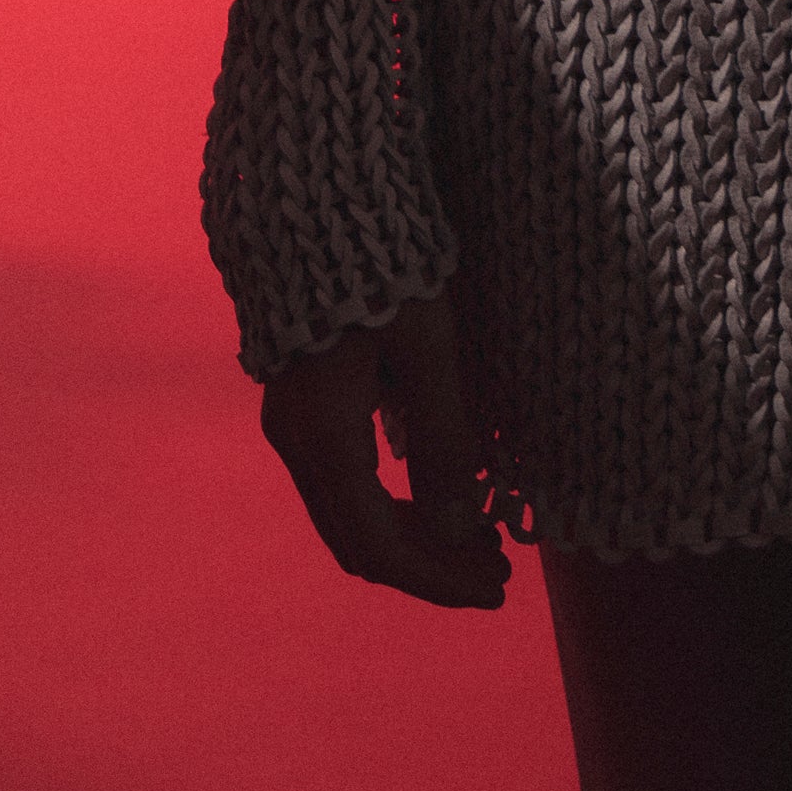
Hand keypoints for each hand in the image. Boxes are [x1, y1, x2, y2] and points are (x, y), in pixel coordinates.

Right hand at [260, 292, 508, 607]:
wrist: (322, 201)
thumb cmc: (385, 265)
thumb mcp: (428, 347)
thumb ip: (445, 438)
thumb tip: (462, 531)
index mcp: (323, 436)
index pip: (379, 544)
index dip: (437, 578)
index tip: (496, 589)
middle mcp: (296, 443)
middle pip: (359, 540)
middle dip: (429, 565)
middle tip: (498, 573)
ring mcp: (293, 426)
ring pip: (349, 516)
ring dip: (413, 537)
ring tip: (480, 542)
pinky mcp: (303, 406)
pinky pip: (344, 483)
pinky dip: (392, 504)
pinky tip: (441, 495)